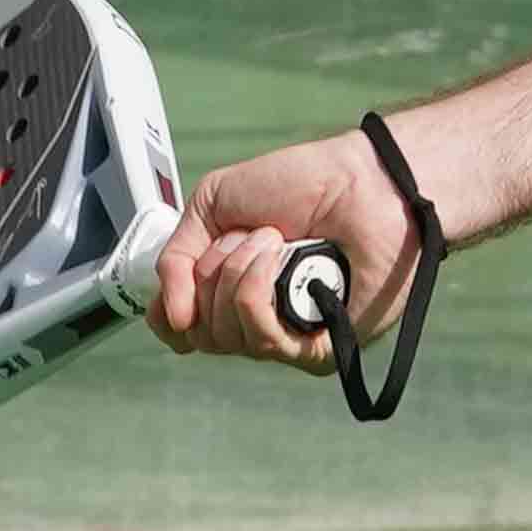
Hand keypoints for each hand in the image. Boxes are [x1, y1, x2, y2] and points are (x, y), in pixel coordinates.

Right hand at [150, 128, 426, 367]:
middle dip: (210, 275)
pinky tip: (280, 259)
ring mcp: (288, 336)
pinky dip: (256, 292)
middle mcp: (259, 319)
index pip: (184, 331)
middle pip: (200, 334)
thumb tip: (170, 318)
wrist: (361, 182)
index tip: (178, 281)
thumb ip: (175, 258)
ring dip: (236, 276)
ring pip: (227, 338)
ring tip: (271, 239)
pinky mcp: (319, 348)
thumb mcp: (212, 204)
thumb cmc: (302, 184)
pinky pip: (265, 342)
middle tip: (248, 236)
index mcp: (233, 290)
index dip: (171, 311)